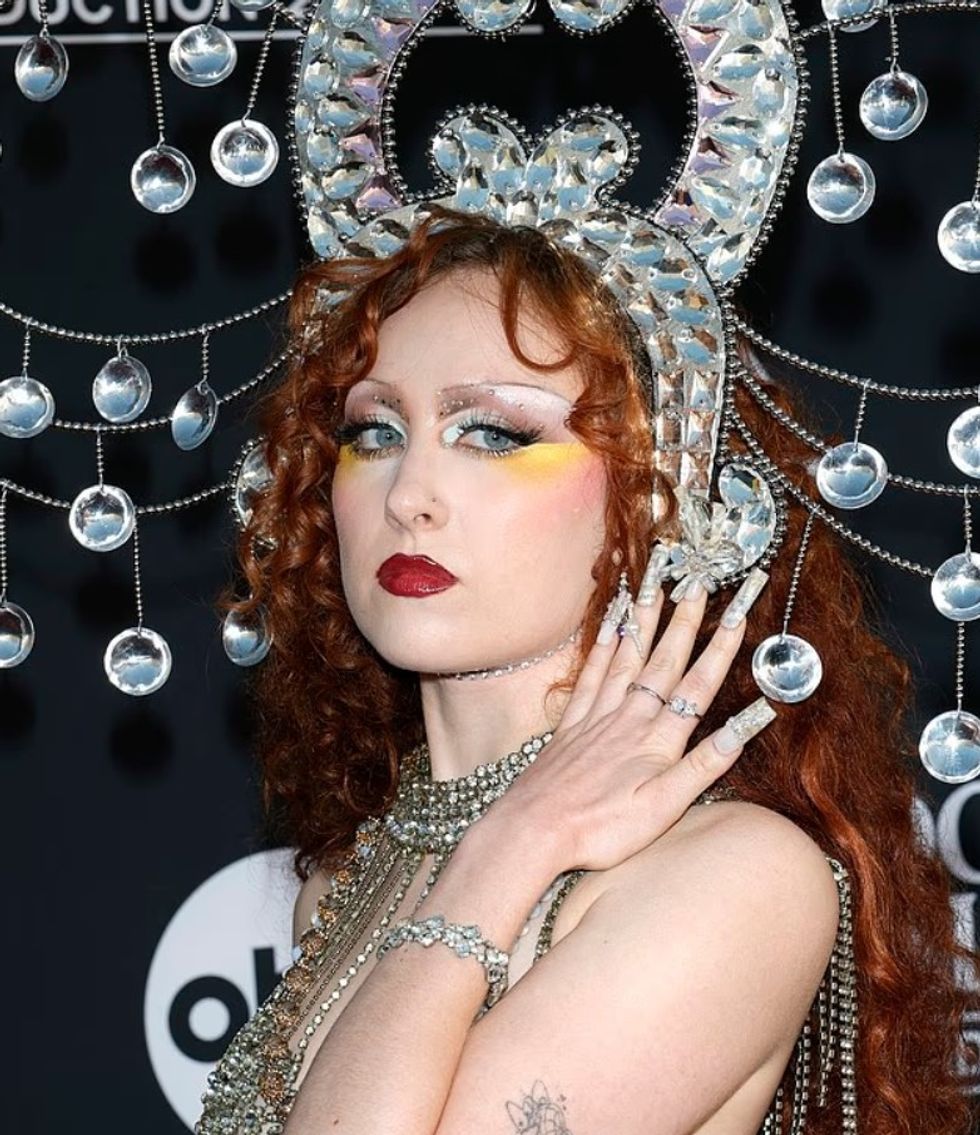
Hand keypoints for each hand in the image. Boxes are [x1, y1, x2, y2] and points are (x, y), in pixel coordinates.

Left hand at [491, 557, 773, 873]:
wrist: (534, 830)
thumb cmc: (602, 829)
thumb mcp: (664, 807)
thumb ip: (704, 765)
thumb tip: (745, 727)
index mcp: (657, 740)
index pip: (698, 686)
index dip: (720, 650)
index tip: (738, 614)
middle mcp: (629, 718)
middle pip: (664, 661)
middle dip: (685, 621)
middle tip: (699, 582)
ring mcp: (598, 716)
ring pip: (626, 657)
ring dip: (644, 621)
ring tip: (656, 586)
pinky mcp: (572, 724)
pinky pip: (590, 673)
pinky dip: (601, 644)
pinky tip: (609, 623)